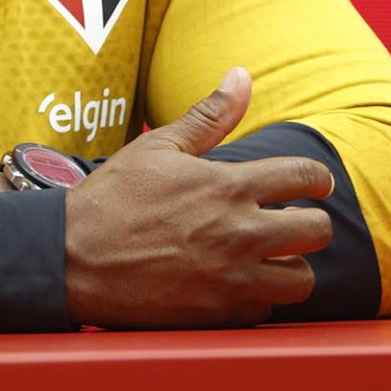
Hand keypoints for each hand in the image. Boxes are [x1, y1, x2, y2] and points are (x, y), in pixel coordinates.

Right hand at [63, 67, 335, 328]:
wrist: (72, 259)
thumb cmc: (113, 199)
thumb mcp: (159, 147)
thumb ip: (209, 115)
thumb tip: (242, 76)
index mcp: (229, 186)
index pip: (306, 176)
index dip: (318, 178)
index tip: (315, 184)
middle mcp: (239, 234)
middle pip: (317, 231)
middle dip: (311, 222)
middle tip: (293, 222)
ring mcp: (231, 279)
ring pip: (302, 279)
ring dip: (291, 266)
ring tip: (271, 257)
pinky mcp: (217, 315)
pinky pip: (264, 311)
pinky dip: (258, 299)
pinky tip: (237, 284)